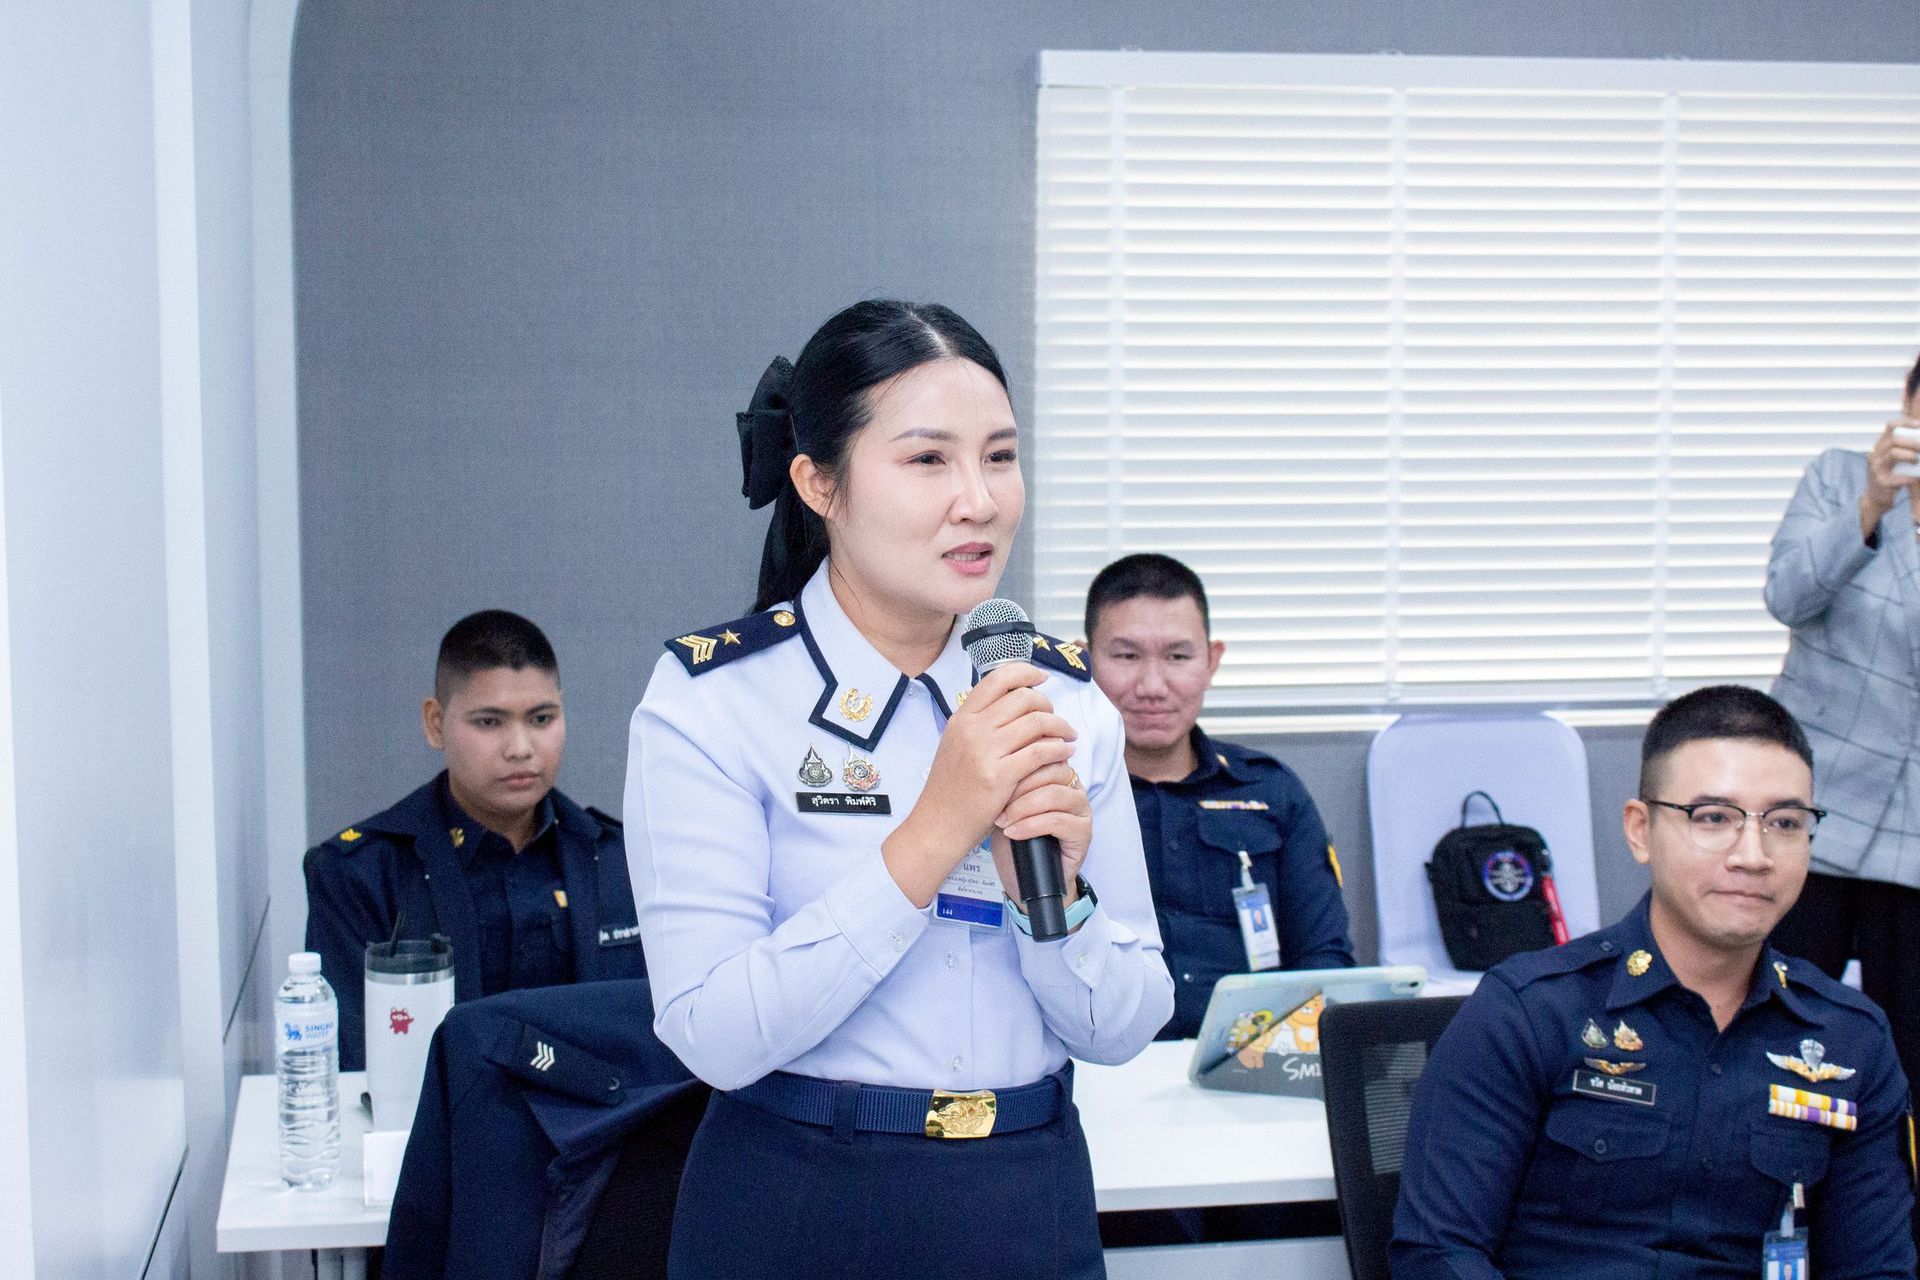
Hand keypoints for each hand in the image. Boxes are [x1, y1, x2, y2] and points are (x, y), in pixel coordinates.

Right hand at [883, 664, 1076, 906]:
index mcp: (962, 717)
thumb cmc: (951, 788)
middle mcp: (972, 729)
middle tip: (1056, 720)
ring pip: (1037, 722)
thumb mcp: (956, 744)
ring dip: (1060, 727)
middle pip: (1024, 698)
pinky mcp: (999, 777)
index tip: (1042, 678)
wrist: (937, 824)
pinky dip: (1058, 749)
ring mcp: (985, 752)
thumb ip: (980, 722)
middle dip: (1048, 705)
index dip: (1026, 672)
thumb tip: (1015, 701)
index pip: (998, 678)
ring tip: (1067, 737)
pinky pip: (1040, 752)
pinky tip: (1064, 754)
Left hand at [991, 761, 1090, 907]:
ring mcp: (1081, 808)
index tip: (993, 777)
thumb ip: (1007, 777)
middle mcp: (1073, 785)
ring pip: (1054, 794)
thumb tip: (993, 754)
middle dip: (1018, 785)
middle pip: (1051, 769)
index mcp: (1056, 770)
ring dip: (1023, 807)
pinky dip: (1031, 826)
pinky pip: (1058, 821)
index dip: (1018, 763)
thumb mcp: (1004, 802)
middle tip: (995, 802)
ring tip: (1002, 820)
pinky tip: (1013, 832)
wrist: (1023, 875)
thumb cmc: (1011, 835)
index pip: (1043, 751)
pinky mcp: (1084, 831)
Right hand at [1861, 420, 1919, 539]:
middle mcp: (1875, 454)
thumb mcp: (1893, 459)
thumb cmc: (1891, 476)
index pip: (1891, 426)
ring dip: (1910, 456)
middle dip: (1912, 442)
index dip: (1906, 422)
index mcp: (1880, 446)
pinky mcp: (1881, 481)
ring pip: (1893, 453)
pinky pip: (1899, 475)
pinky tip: (1914, 478)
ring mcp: (1876, 468)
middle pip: (1894, 439)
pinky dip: (1910, 476)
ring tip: (1916, 461)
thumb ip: (1903, 448)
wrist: (1876, 498)